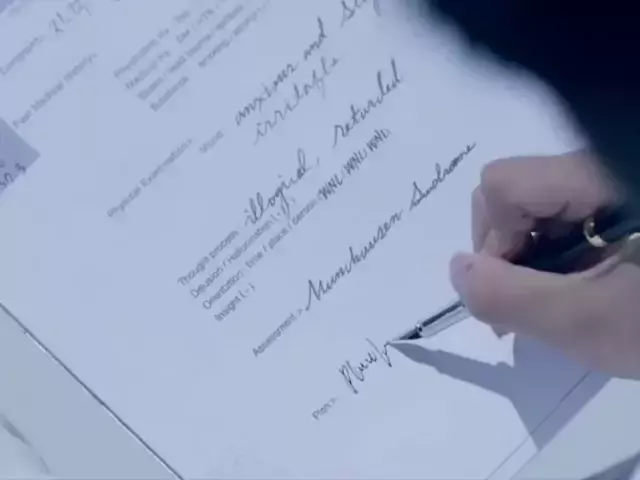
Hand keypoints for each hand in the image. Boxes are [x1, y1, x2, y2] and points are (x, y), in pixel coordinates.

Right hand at [449, 150, 639, 378]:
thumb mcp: (586, 322)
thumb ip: (508, 298)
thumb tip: (457, 270)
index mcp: (594, 178)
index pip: (503, 184)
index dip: (493, 239)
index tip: (514, 292)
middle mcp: (597, 169)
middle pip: (516, 192)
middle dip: (509, 249)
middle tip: (532, 302)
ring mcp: (613, 182)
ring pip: (539, 207)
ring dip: (534, 257)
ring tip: (565, 300)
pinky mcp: (622, 202)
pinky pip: (568, 217)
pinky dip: (561, 254)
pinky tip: (585, 284)